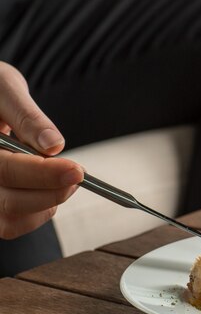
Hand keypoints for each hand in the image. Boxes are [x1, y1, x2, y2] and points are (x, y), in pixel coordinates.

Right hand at [0, 62, 82, 239]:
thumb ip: (26, 116)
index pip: (5, 170)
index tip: (77, 170)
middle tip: (80, 173)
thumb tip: (54, 145)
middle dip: (51, 192)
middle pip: (7, 203)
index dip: (43, 173)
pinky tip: (52, 188)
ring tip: (66, 178)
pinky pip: (11, 224)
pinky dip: (39, 211)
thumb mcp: (5, 89)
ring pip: (9, 221)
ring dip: (46, 204)